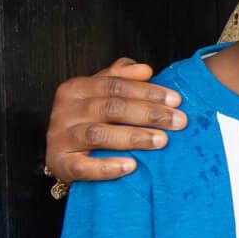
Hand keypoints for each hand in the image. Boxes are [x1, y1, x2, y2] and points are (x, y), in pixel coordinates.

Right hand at [43, 58, 187, 185]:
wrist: (60, 156)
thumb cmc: (87, 122)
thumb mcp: (100, 95)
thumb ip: (120, 78)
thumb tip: (145, 70)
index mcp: (76, 88)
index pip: (116, 85)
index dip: (147, 91)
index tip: (176, 100)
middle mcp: (65, 111)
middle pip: (111, 107)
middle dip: (148, 113)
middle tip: (178, 121)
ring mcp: (61, 138)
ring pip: (98, 134)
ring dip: (133, 137)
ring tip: (161, 140)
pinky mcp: (61, 164)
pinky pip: (83, 167)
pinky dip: (107, 167)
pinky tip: (131, 166)